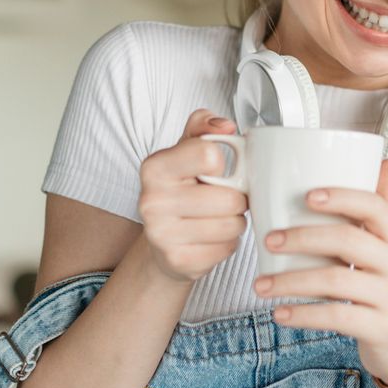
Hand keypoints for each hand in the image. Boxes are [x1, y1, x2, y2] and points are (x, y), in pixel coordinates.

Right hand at [138, 110, 248, 281]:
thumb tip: (225, 126)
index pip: (209, 155)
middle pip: (230, 197)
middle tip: (221, 199)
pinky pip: (227, 248)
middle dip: (235, 198)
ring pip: (233, 224)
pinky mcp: (178, 261)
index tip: (214, 169)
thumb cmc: (181, 189)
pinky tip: (211, 238)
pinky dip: (227, 243)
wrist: (162, 241)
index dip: (222, 163)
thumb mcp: (188, 150)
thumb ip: (204, 126)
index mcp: (155, 167)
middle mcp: (152, 201)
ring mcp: (162, 235)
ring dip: (235, 221)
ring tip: (217, 217)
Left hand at [252, 159, 387, 386]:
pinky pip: (336, 317)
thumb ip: (382, 207)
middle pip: (348, 240)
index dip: (342, 197)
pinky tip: (281, 313)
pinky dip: (303, 315)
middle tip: (269, 239)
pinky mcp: (379, 327)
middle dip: (302, 238)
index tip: (307, 196)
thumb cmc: (386, 288)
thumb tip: (387, 161)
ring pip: (335, 281)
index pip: (374, 206)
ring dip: (291, 280)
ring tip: (262, 284)